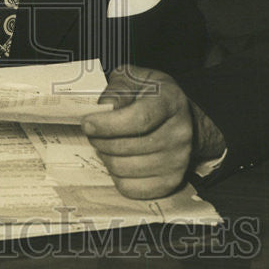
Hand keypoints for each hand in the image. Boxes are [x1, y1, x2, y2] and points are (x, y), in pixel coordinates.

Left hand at [81, 65, 194, 199]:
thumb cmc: (151, 96)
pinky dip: (116, 176)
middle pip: (127, 146)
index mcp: (171, 101)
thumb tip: (104, 108)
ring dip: (105, 157)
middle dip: (99, 140)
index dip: (108, 124)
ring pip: (123, 168)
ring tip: (105, 144)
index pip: (139, 119)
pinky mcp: (171, 182)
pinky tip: (118, 160)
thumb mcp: (134, 79)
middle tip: (93, 132)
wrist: (181, 119)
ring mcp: (178, 160)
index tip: (87, 123)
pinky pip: (130, 188)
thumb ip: (118, 89)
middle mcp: (180, 132)